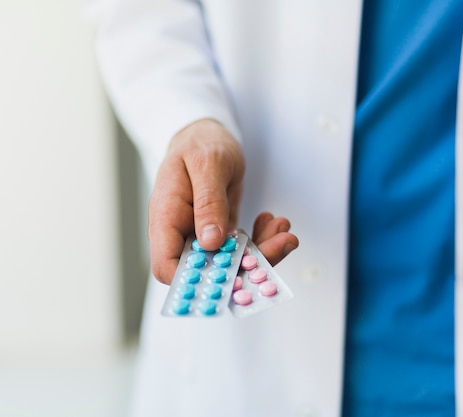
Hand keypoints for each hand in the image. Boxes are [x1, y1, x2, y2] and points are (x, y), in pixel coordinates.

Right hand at [148, 118, 297, 284]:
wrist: (208, 136)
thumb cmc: (200, 144)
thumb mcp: (207, 165)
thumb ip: (208, 202)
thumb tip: (210, 242)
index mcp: (167, 218)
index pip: (168, 267)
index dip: (195, 280)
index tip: (233, 270)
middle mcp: (183, 233)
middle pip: (208, 271)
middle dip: (248, 265)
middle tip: (282, 242)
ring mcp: (203, 236)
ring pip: (231, 263)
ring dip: (263, 251)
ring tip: (283, 228)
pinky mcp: (221, 234)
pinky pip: (242, 248)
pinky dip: (262, 240)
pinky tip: (271, 221)